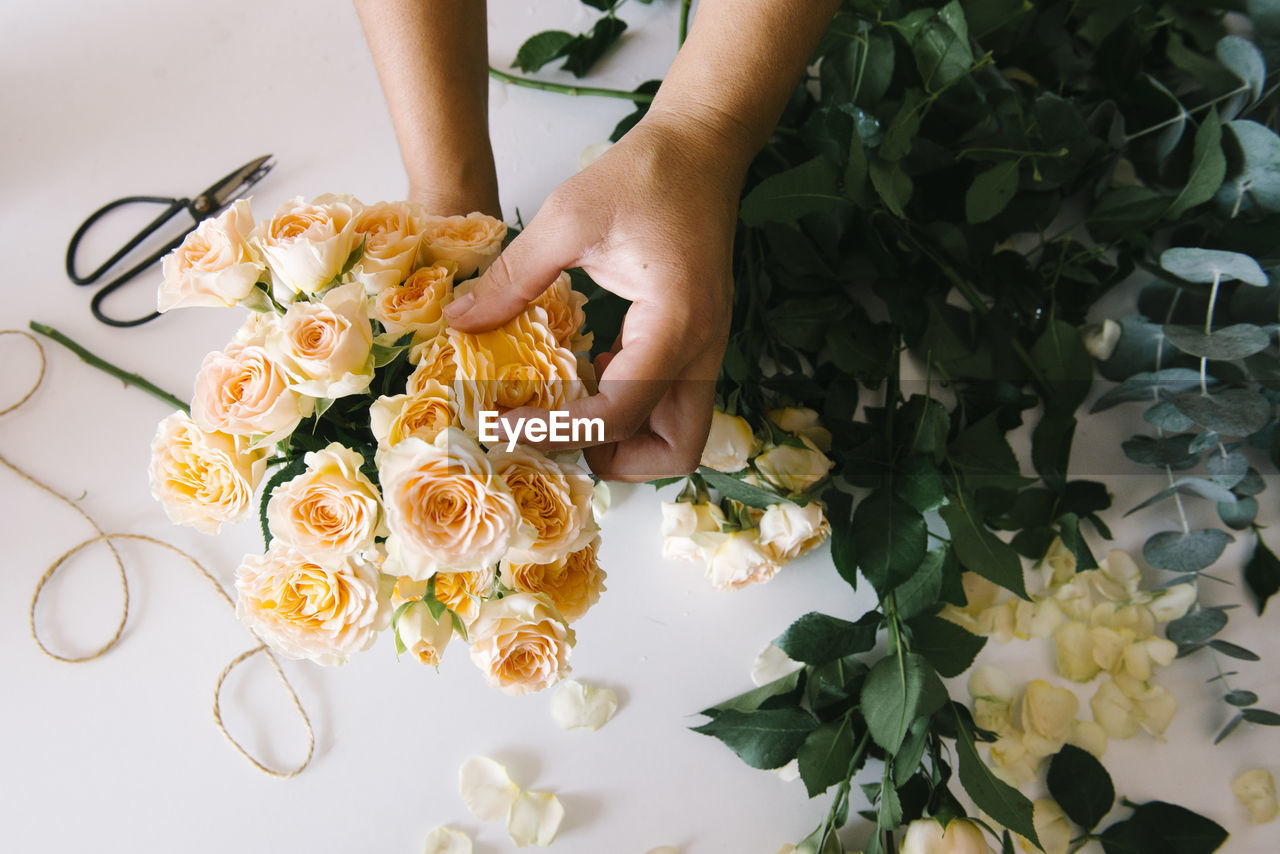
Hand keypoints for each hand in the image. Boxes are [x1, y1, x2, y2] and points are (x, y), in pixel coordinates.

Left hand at [443, 109, 743, 480]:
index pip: (619, 414)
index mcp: (674, 323)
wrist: (701, 147)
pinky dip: (631, 408)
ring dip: (625, 440)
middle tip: (552, 435)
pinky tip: (590, 370)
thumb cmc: (642, 174)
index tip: (502, 421)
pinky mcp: (699, 341)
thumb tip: (458, 324)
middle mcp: (702, 348)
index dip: (555, 432)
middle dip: (613, 461)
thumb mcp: (567, 217)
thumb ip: (513, 277)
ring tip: (567, 408)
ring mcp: (708, 348)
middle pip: (674, 451)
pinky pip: (670, 401)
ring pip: (678, 435)